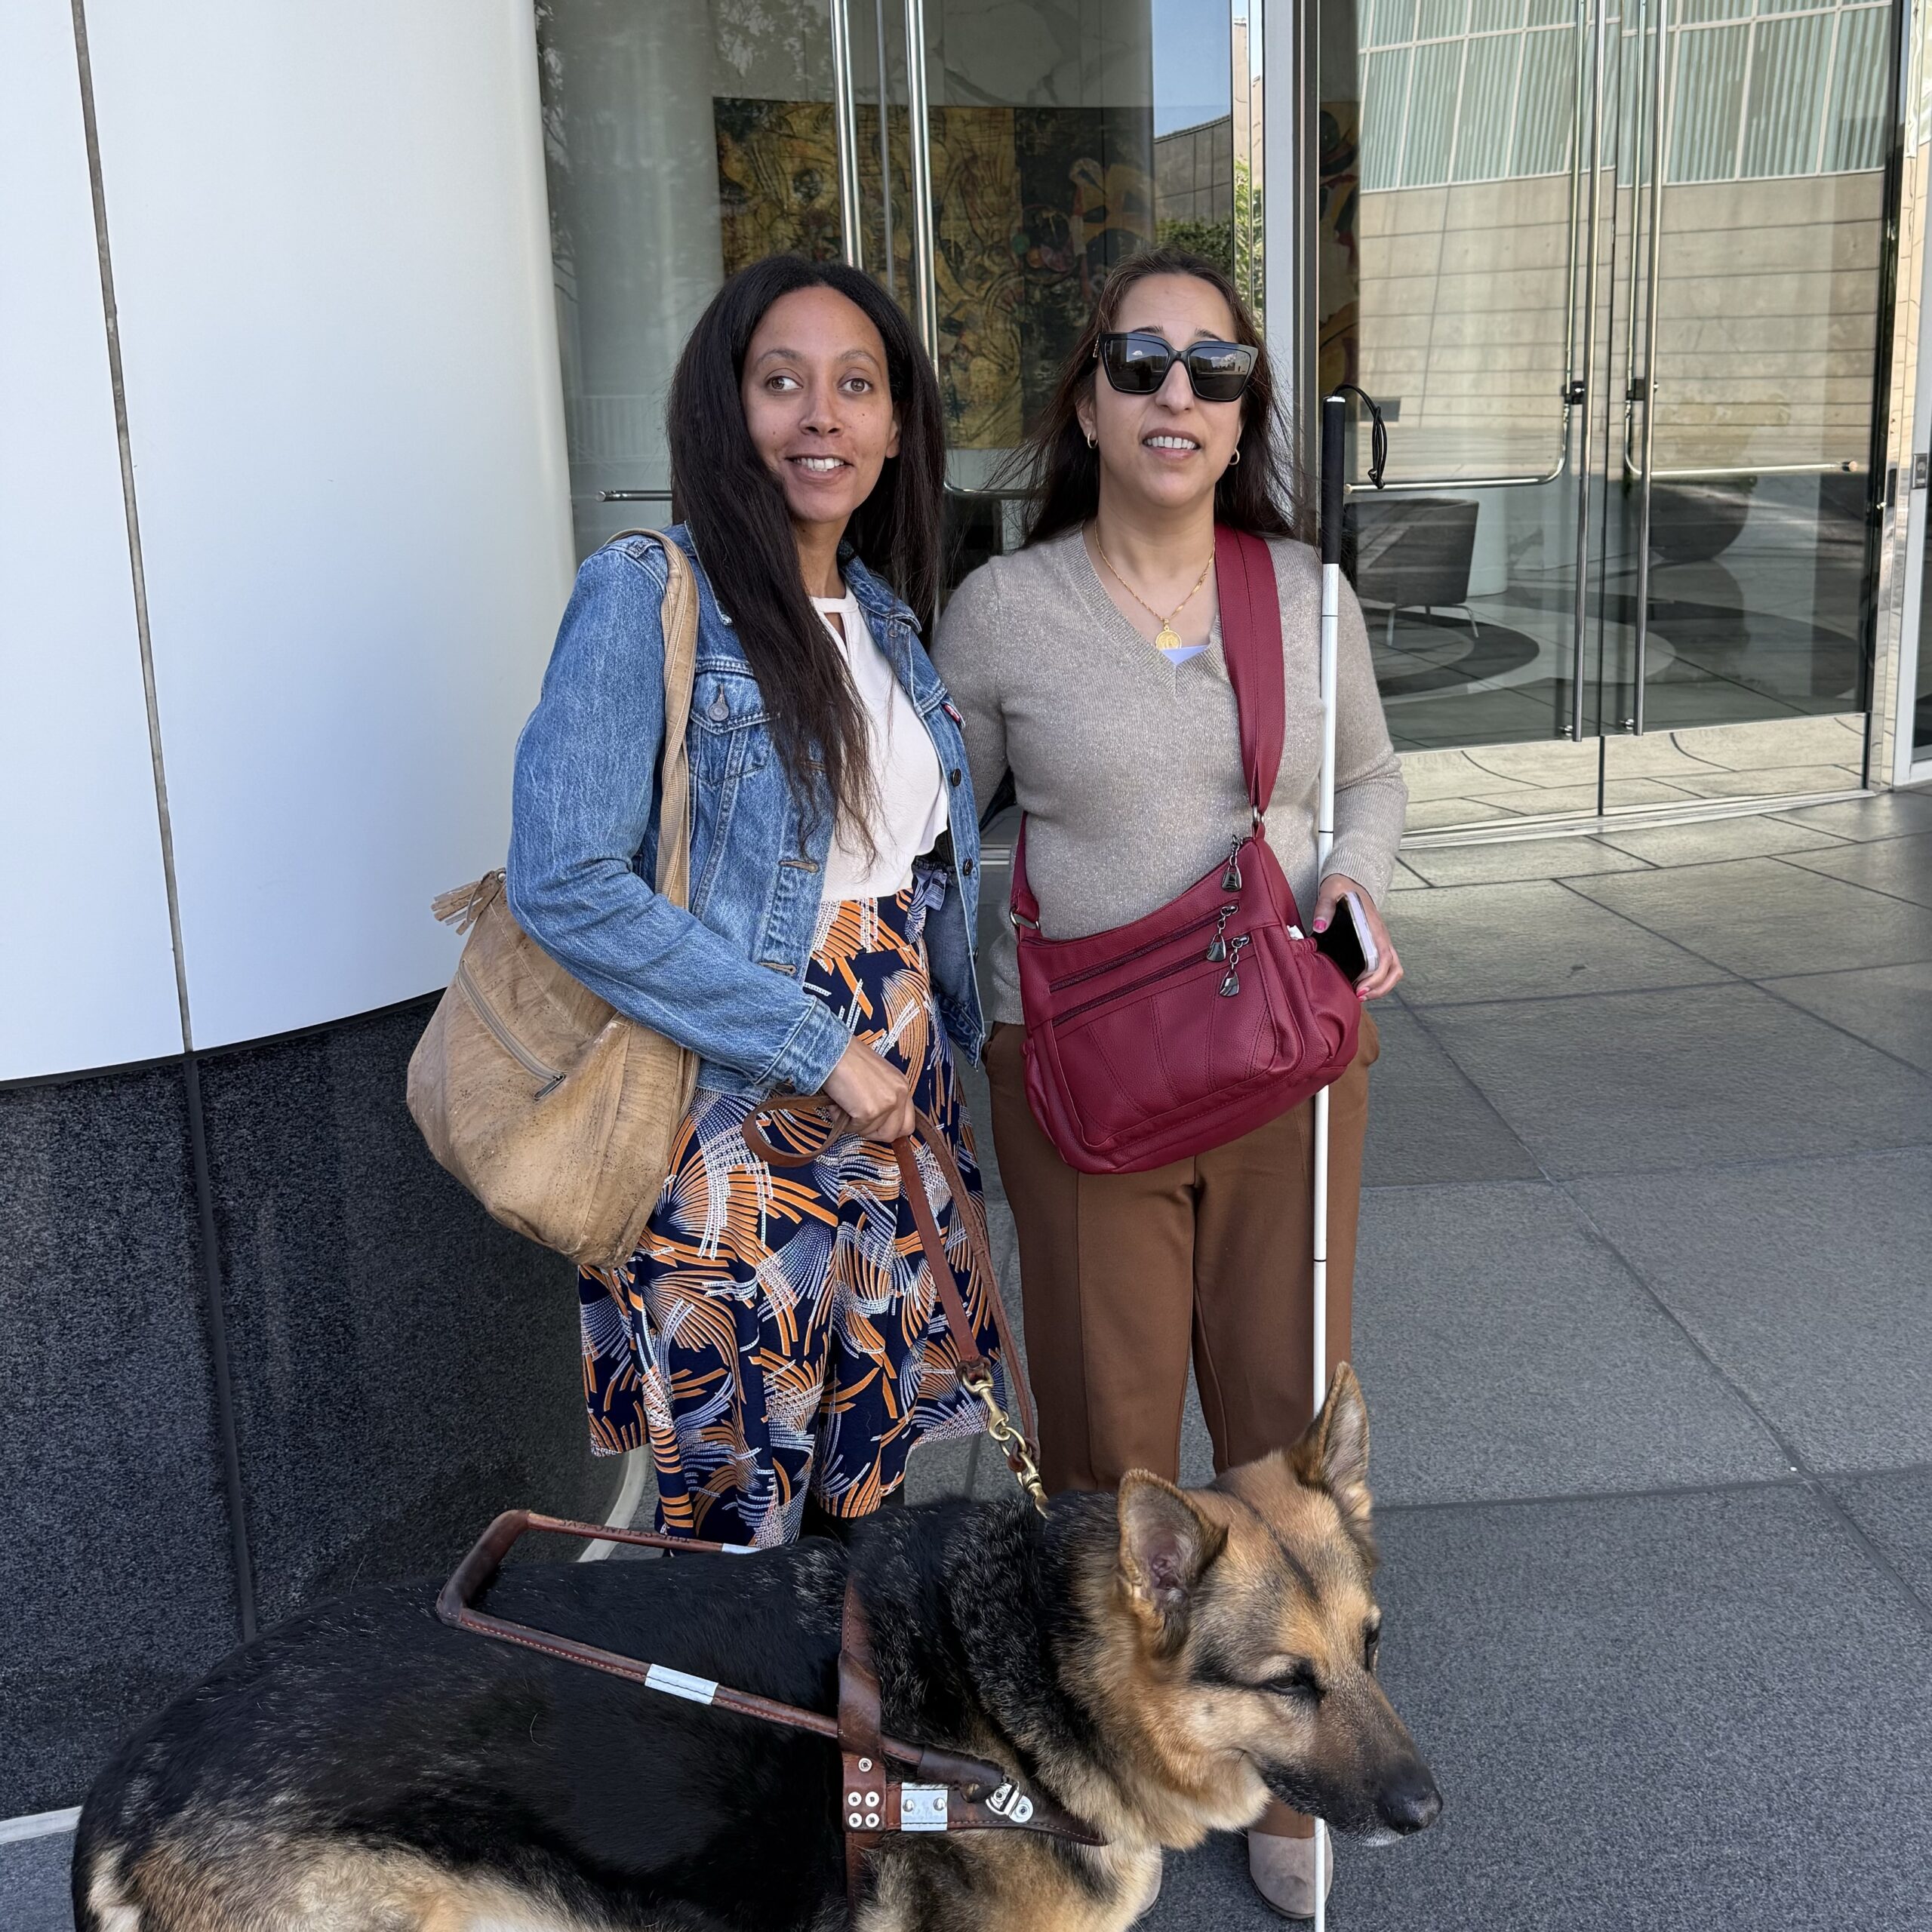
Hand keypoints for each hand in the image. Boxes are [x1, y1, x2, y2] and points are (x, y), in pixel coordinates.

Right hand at [822, 1038, 916, 1141]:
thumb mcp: (878, 1077)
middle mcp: (899, 1095)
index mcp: (902, 1086)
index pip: (907, 1124)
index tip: (876, 1129)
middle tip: (857, 1120)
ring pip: (871, 1133)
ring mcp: (886, 1104)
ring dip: (854, 1124)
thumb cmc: (848, 1060)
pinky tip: (838, 1104)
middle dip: (871, 1132)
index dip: (890, 1130)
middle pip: (891, 1133)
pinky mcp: (869, 1112)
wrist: (832, 1051)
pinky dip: (842, 1120)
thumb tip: (879, 1122)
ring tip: (844, 1104)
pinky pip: (855, 1129)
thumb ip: (884, 1097)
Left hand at [1314, 873, 1403, 1000]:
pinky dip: (1378, 980)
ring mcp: (1381, 941)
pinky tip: (1360, 985)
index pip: (1384, 958)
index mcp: (1374, 927)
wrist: (1350, 881)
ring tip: (1361, 995)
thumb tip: (1320, 926)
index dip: (1376, 977)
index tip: (1360, 989)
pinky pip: (1385, 967)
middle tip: (1359, 996)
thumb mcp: (1330, 891)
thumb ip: (1324, 907)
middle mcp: (1382, 936)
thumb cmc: (1342, 887)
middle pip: (1394, 969)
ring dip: (1382, 986)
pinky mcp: (1376, 945)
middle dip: (1380, 988)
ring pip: (1393, 970)